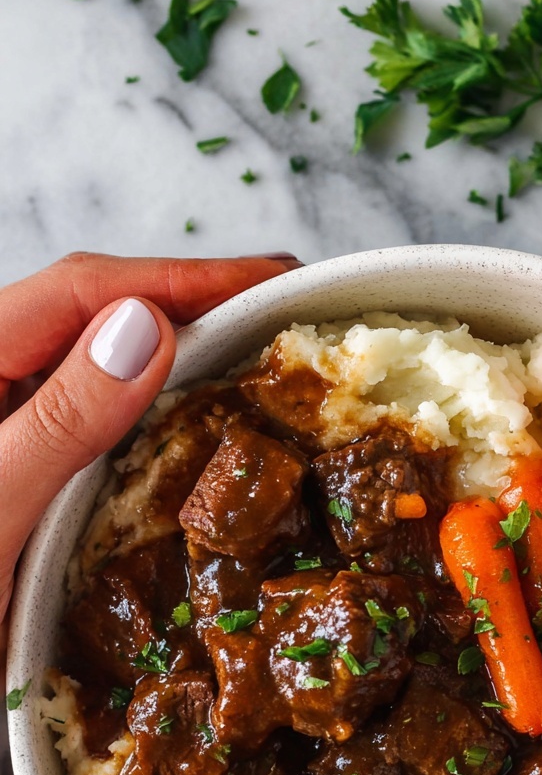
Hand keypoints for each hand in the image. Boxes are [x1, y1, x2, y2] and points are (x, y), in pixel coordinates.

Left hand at [0, 251, 298, 630]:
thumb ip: (57, 421)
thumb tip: (144, 333)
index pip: (77, 294)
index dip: (177, 279)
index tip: (268, 283)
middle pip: (94, 324)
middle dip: (190, 311)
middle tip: (282, 320)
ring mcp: (9, 446)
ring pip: (101, 381)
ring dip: (180, 367)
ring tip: (257, 368)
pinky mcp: (25, 495)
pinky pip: (100, 442)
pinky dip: (156, 430)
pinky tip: (199, 441)